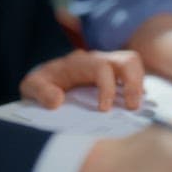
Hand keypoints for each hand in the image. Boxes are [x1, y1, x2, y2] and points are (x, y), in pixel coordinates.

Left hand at [19, 49, 143, 110]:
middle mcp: (98, 61)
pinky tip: (134, 111)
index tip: (104, 110)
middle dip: (134, 83)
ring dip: (140, 86)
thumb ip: (40, 92)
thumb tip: (57, 100)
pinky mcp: (116, 77)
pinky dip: (138, 92)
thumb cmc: (41, 84)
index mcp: (79, 63)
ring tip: (135, 109)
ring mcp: (110, 67)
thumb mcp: (31, 87)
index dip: (107, 88)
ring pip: (134, 65)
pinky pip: (134, 78)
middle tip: (132, 108)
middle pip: (127, 60)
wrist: (44, 82)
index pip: (102, 68)